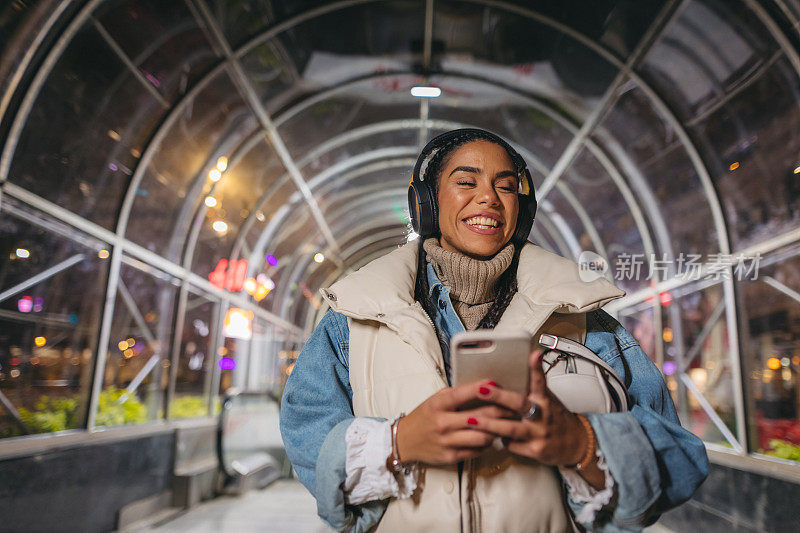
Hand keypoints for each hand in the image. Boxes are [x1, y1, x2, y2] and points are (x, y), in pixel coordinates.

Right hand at [396, 380, 516, 464]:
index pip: (461, 395)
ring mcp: (447, 442)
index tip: (497, 384)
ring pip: (482, 436)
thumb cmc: (424, 417)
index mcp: (437, 405)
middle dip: (501, 412)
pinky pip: (476, 450)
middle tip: (515, 407)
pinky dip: (487, 443)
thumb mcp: (435, 400)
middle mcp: (442, 423)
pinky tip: (491, 437)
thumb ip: (456, 395)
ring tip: (506, 424)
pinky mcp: (450, 456)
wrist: (405, 441)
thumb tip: (484, 388)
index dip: (480, 389)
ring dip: (497, 430)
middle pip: (479, 417)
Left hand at [464, 349, 588, 466]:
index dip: (536, 368)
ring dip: (490, 424)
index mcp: (545, 400)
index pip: (540, 381)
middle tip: (481, 389)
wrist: (576, 445)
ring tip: (472, 420)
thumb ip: (532, 390)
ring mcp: (539, 433)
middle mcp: (543, 415)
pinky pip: (512, 444)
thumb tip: (514, 373)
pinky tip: (494, 435)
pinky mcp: (535, 450)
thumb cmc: (556, 419)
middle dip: (498, 396)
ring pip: (511, 428)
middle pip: (519, 404)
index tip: (533, 355)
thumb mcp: (548, 400)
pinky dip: (500, 439)